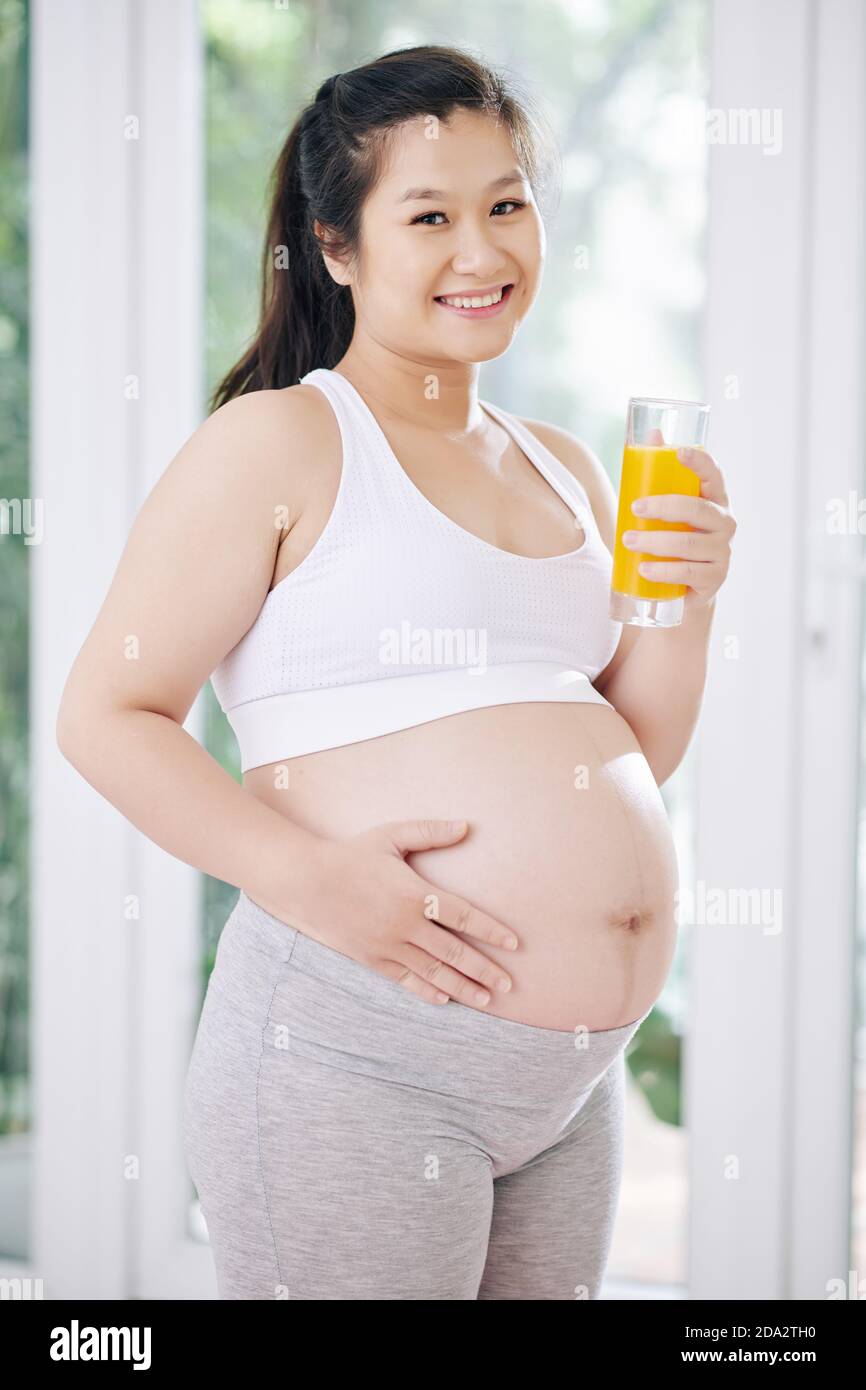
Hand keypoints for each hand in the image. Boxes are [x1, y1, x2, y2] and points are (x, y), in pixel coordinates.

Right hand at [286, 818, 518, 1008]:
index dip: (491, 931)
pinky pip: (405, 980)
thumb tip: (466, 826)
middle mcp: (405, 925)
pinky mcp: (372, 959)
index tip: (514, 944)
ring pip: (434, 972)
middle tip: (509, 985)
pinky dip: (427, 991)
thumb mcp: (391, 836)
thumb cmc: (352, 854)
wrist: (306, 882)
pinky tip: (445, 999)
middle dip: (485, 970)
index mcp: (416, 894)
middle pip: (455, 952)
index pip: (464, 917)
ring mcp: (388, 946)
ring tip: (486, 999)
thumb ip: (430, 832)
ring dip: (463, 987)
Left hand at [622, 432, 736, 612]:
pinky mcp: (715, 578)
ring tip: (628, 541)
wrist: (684, 587)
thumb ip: (660, 475)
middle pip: (697, 510)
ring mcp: (723, 552)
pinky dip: (663, 570)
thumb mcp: (667, 509)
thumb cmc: (674, 538)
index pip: (714, 476)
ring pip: (688, 543)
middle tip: (634, 507)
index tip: (680, 452)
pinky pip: (688, 572)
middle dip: (664, 507)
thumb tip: (653, 433)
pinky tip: (644, 568)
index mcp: (715, 500)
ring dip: (655, 541)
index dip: (700, 462)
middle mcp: (725, 523)